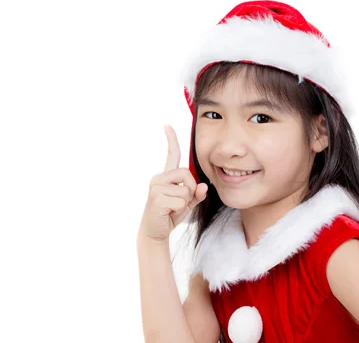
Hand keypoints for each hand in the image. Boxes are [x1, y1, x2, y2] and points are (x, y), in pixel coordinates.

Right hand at [138, 125, 207, 243]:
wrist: (155, 233)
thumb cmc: (169, 215)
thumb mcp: (186, 203)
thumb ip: (196, 194)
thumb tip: (203, 186)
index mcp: (166, 176)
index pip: (172, 155)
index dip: (171, 140)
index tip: (167, 125)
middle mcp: (159, 178)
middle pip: (187, 174)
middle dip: (190, 189)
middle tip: (180, 202)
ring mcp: (156, 187)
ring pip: (186, 189)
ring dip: (185, 202)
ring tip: (172, 208)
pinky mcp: (157, 198)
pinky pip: (181, 201)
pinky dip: (180, 210)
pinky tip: (168, 213)